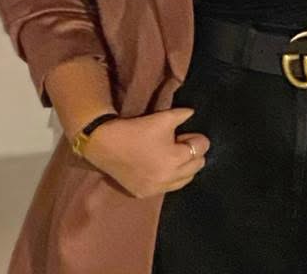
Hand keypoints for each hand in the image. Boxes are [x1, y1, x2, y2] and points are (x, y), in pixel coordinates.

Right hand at [82, 108, 210, 198]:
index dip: (197, 139)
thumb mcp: (163, 117)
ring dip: (184, 168)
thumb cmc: (137, 130)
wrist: (106, 145)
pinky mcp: (144, 193)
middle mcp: (169, 178)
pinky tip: (162, 167)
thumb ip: (183, 115)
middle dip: (194, 154)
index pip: (200, 149)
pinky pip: (167, 188)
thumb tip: (192, 114)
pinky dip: (170, 178)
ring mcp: (157, 189)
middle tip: (182, 143)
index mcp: (176, 159)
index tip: (189, 134)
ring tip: (174, 155)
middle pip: (196, 167)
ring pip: (184, 181)